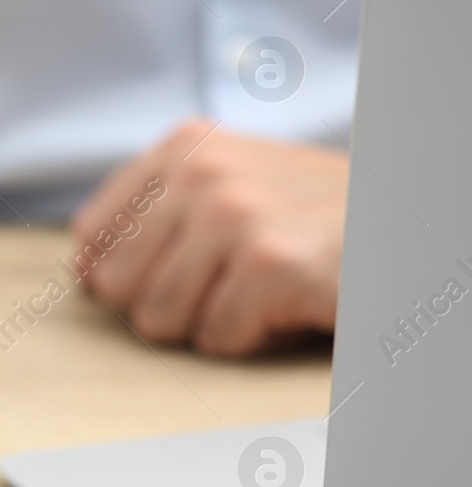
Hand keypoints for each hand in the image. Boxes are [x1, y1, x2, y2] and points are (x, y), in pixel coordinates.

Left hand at [69, 119, 347, 354]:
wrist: (405, 224)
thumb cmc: (314, 217)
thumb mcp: (229, 188)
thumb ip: (151, 216)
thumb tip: (81, 269)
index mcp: (183, 147)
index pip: (91, 234)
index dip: (121, 271)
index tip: (174, 270)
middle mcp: (203, 170)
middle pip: (116, 284)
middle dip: (165, 302)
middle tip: (227, 283)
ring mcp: (235, 214)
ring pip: (159, 318)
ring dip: (210, 323)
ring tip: (257, 292)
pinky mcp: (270, 263)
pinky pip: (216, 337)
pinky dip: (252, 339)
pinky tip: (286, 306)